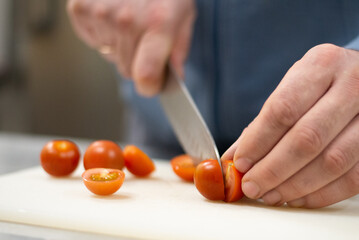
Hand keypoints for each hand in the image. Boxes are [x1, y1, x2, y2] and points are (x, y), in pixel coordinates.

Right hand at [67, 0, 194, 96]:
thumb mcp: (184, 16)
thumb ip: (179, 52)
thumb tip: (174, 79)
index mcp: (158, 24)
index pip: (146, 75)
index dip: (150, 85)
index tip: (153, 83)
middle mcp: (126, 20)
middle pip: (128, 71)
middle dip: (138, 63)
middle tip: (144, 39)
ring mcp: (100, 14)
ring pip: (111, 56)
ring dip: (120, 46)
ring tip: (128, 20)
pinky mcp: (80, 9)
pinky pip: (94, 41)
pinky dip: (103, 34)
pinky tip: (112, 16)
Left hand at [222, 44, 358, 207]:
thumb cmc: (317, 87)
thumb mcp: (291, 90)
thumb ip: (262, 124)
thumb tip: (233, 159)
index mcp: (321, 64)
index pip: (283, 109)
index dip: (258, 141)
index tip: (240, 163)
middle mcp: (352, 84)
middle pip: (307, 138)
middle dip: (273, 170)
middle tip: (251, 186)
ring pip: (332, 162)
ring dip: (294, 186)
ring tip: (270, 195)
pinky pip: (352, 178)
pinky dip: (320, 194)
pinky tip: (297, 197)